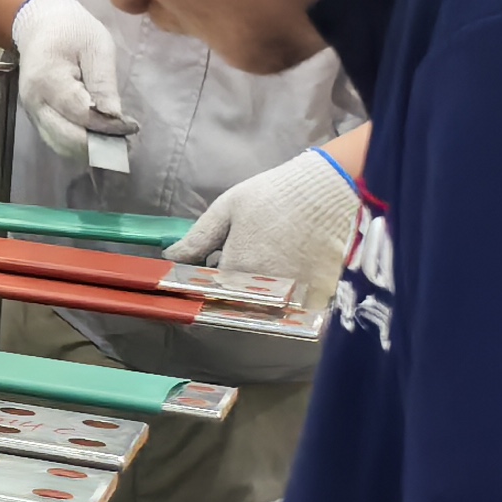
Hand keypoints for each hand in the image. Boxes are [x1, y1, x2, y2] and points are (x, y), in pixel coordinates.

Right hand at [10, 0, 134, 163]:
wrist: (41, 25)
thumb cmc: (72, 30)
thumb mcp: (96, 46)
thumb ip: (103, 82)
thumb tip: (114, 117)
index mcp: (48, 79)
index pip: (81, 114)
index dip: (108, 126)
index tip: (132, 126)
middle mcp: (35, 101)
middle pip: (66, 137)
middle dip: (99, 145)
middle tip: (128, 144)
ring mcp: (32, 111)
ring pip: (60, 145)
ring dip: (89, 150)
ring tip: (117, 144)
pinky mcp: (36, 116)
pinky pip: (56, 140)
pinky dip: (78, 146)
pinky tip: (99, 140)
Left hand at [169, 142, 362, 304]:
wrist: (329, 191)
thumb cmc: (273, 195)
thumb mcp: (227, 209)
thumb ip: (198, 238)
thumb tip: (171, 258)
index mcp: (236, 271)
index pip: (211, 293)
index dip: (207, 285)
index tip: (210, 273)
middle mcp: (263, 290)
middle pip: (240, 304)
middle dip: (235, 291)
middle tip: (244, 264)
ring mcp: (294, 297)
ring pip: (269, 309)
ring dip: (263, 296)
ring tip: (270, 265)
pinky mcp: (320, 297)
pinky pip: (298, 310)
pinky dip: (291, 299)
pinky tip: (292, 272)